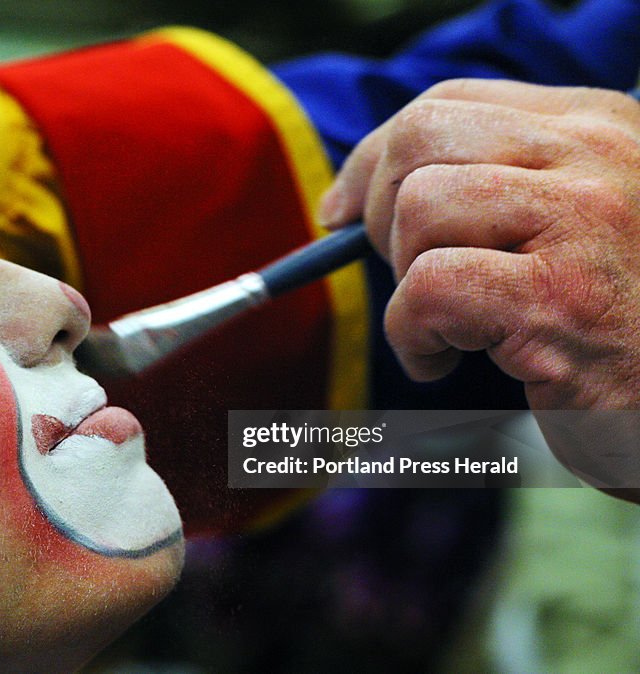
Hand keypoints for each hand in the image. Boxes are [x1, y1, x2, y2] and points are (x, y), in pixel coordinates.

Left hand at [319, 78, 639, 410]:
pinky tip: (444, 362)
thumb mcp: (567, 223)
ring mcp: (584, 220)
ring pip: (418, 207)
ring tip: (446, 322)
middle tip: (403, 272)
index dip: (375, 157)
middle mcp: (596, 155)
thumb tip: (349, 201)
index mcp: (595, 125)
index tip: (343, 209)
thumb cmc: (615, 323)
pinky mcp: (560, 299)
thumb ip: (488, 186)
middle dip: (379, 210)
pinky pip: (427, 290)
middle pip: (420, 137)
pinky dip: (411, 336)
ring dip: (404, 277)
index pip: (447, 102)